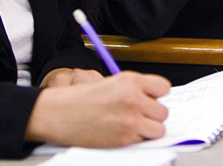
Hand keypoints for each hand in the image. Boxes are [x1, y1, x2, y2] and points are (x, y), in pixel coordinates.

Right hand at [26, 71, 170, 146]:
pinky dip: (137, 140)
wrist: (59, 113)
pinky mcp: (125, 139)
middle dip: (152, 114)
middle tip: (138, 114)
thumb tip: (151, 99)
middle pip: (163, 111)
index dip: (157, 95)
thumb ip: (132, 89)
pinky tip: (122, 133)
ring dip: (148, 129)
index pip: (164, 88)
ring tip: (132, 125)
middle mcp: (134, 99)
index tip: (151, 99)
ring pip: (159, 129)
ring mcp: (131, 120)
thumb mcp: (110, 83)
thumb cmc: (80, 99)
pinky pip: (144, 141)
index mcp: (130, 81)